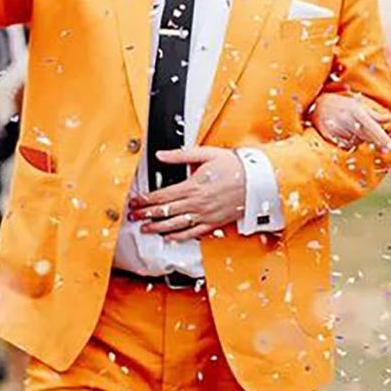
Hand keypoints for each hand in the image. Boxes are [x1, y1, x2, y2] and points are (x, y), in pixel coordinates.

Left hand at [128, 147, 246, 241]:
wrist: (256, 180)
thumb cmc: (234, 166)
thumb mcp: (206, 154)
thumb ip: (181, 155)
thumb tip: (160, 155)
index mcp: (192, 186)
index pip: (161, 196)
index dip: (145, 200)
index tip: (135, 201)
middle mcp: (196, 203)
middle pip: (165, 211)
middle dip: (146, 214)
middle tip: (133, 215)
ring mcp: (204, 215)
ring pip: (175, 225)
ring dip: (158, 227)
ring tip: (145, 228)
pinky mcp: (213, 223)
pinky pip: (192, 233)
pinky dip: (179, 236)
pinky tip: (169, 237)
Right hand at [312, 93, 390, 150]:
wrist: (317, 105)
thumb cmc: (341, 104)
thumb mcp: (358, 105)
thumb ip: (374, 114)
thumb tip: (388, 119)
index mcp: (356, 111)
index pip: (372, 127)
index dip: (381, 138)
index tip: (390, 148)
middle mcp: (346, 120)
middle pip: (366, 138)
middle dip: (373, 141)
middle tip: (379, 144)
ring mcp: (337, 129)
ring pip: (356, 143)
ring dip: (359, 140)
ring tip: (351, 129)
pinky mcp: (329, 137)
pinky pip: (345, 146)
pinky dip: (349, 143)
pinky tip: (344, 134)